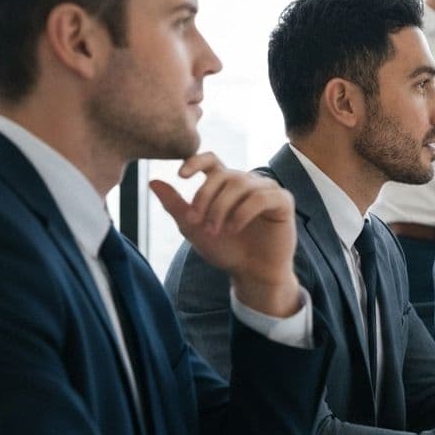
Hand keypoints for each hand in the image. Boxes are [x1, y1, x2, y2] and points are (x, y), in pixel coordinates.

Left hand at [150, 153, 300, 315]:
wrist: (251, 273)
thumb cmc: (225, 250)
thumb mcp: (193, 228)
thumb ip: (175, 205)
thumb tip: (151, 181)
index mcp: (225, 184)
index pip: (211, 160)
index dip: (196, 161)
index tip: (181, 176)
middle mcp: (247, 183)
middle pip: (223, 174)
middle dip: (206, 197)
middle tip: (196, 222)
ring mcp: (266, 190)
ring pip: (241, 184)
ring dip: (222, 208)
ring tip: (216, 230)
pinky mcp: (283, 202)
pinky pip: (262, 197)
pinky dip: (243, 212)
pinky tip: (234, 228)